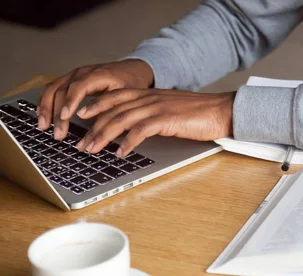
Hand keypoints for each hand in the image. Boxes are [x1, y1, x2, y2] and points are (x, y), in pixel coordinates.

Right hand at [37, 59, 153, 138]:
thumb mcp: (126, 96)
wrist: (133, 69)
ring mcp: (74, 74)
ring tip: (43, 126)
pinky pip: (53, 88)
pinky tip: (42, 114)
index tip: (66, 117)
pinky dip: (46, 101)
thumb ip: (111, 108)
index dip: (70, 102)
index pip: (79, 87)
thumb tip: (99, 128)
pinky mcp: (70, 79)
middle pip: (62, 90)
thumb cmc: (131, 83)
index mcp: (98, 74)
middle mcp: (82, 72)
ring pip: (53, 88)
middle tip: (58, 133)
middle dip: (57, 113)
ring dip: (46, 108)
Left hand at [75, 89, 234, 156]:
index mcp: (150, 94)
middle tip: (82, 144)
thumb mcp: (172, 110)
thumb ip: (155, 114)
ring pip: (121, 120)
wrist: (221, 111)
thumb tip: (141, 127)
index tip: (81, 116)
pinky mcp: (166, 119)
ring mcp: (157, 107)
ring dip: (103, 136)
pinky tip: (120, 153)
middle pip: (113, 110)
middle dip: (93, 128)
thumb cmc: (200, 114)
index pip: (115, 96)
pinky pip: (140, 130)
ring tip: (93, 150)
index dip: (96, 105)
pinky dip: (127, 142)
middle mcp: (149, 98)